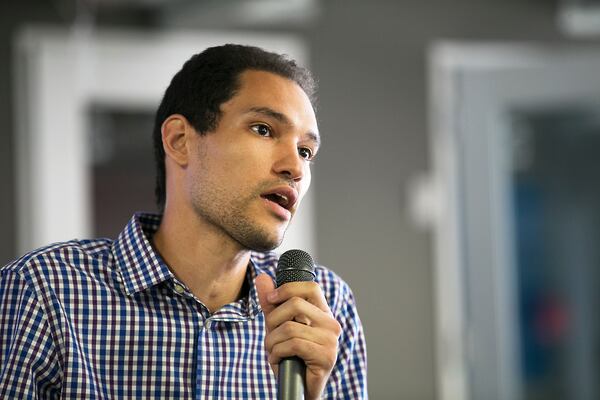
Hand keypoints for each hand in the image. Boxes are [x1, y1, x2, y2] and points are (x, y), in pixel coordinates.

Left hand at [256, 273, 341, 399]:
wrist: (298, 389)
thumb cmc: (290, 357)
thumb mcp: (277, 326)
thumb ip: (271, 303)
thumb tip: (262, 277)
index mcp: (322, 313)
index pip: (310, 287)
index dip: (287, 288)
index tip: (270, 299)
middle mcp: (331, 324)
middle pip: (295, 304)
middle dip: (273, 320)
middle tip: (270, 336)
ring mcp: (331, 340)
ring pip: (289, 327)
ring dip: (272, 342)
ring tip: (273, 352)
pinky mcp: (326, 356)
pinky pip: (293, 345)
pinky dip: (277, 353)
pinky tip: (278, 360)